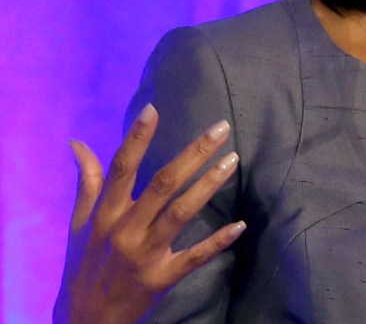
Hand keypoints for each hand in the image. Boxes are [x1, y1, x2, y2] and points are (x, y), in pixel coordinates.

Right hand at [53, 104, 244, 323]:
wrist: (87, 320)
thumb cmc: (86, 264)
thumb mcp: (80, 225)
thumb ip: (88, 183)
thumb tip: (77, 143)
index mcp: (105, 215)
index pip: (121, 169)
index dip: (136, 139)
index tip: (153, 110)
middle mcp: (125, 231)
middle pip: (163, 184)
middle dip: (193, 153)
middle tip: (221, 128)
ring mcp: (145, 255)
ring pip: (182, 213)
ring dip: (209, 185)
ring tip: (233, 159)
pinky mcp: (163, 278)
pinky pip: (195, 257)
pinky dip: (218, 241)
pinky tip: (240, 224)